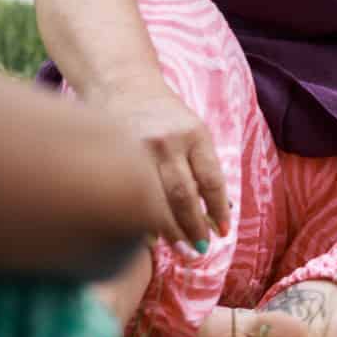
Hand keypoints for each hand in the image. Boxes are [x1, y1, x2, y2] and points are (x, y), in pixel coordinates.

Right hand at [101, 85, 229, 251]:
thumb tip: (220, 211)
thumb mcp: (194, 132)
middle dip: (193, 227)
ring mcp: (136, 150)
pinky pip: (128, 195)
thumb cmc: (167, 116)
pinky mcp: (113, 156)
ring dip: (169, 229)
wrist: (124, 87)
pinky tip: (148, 236)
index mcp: (195, 134)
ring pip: (154, 200)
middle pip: (183, 195)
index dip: (219, 209)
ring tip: (180, 247)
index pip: (211, 180)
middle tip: (200, 249)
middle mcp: (167, 142)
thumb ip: (204, 166)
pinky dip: (140, 218)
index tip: (224, 232)